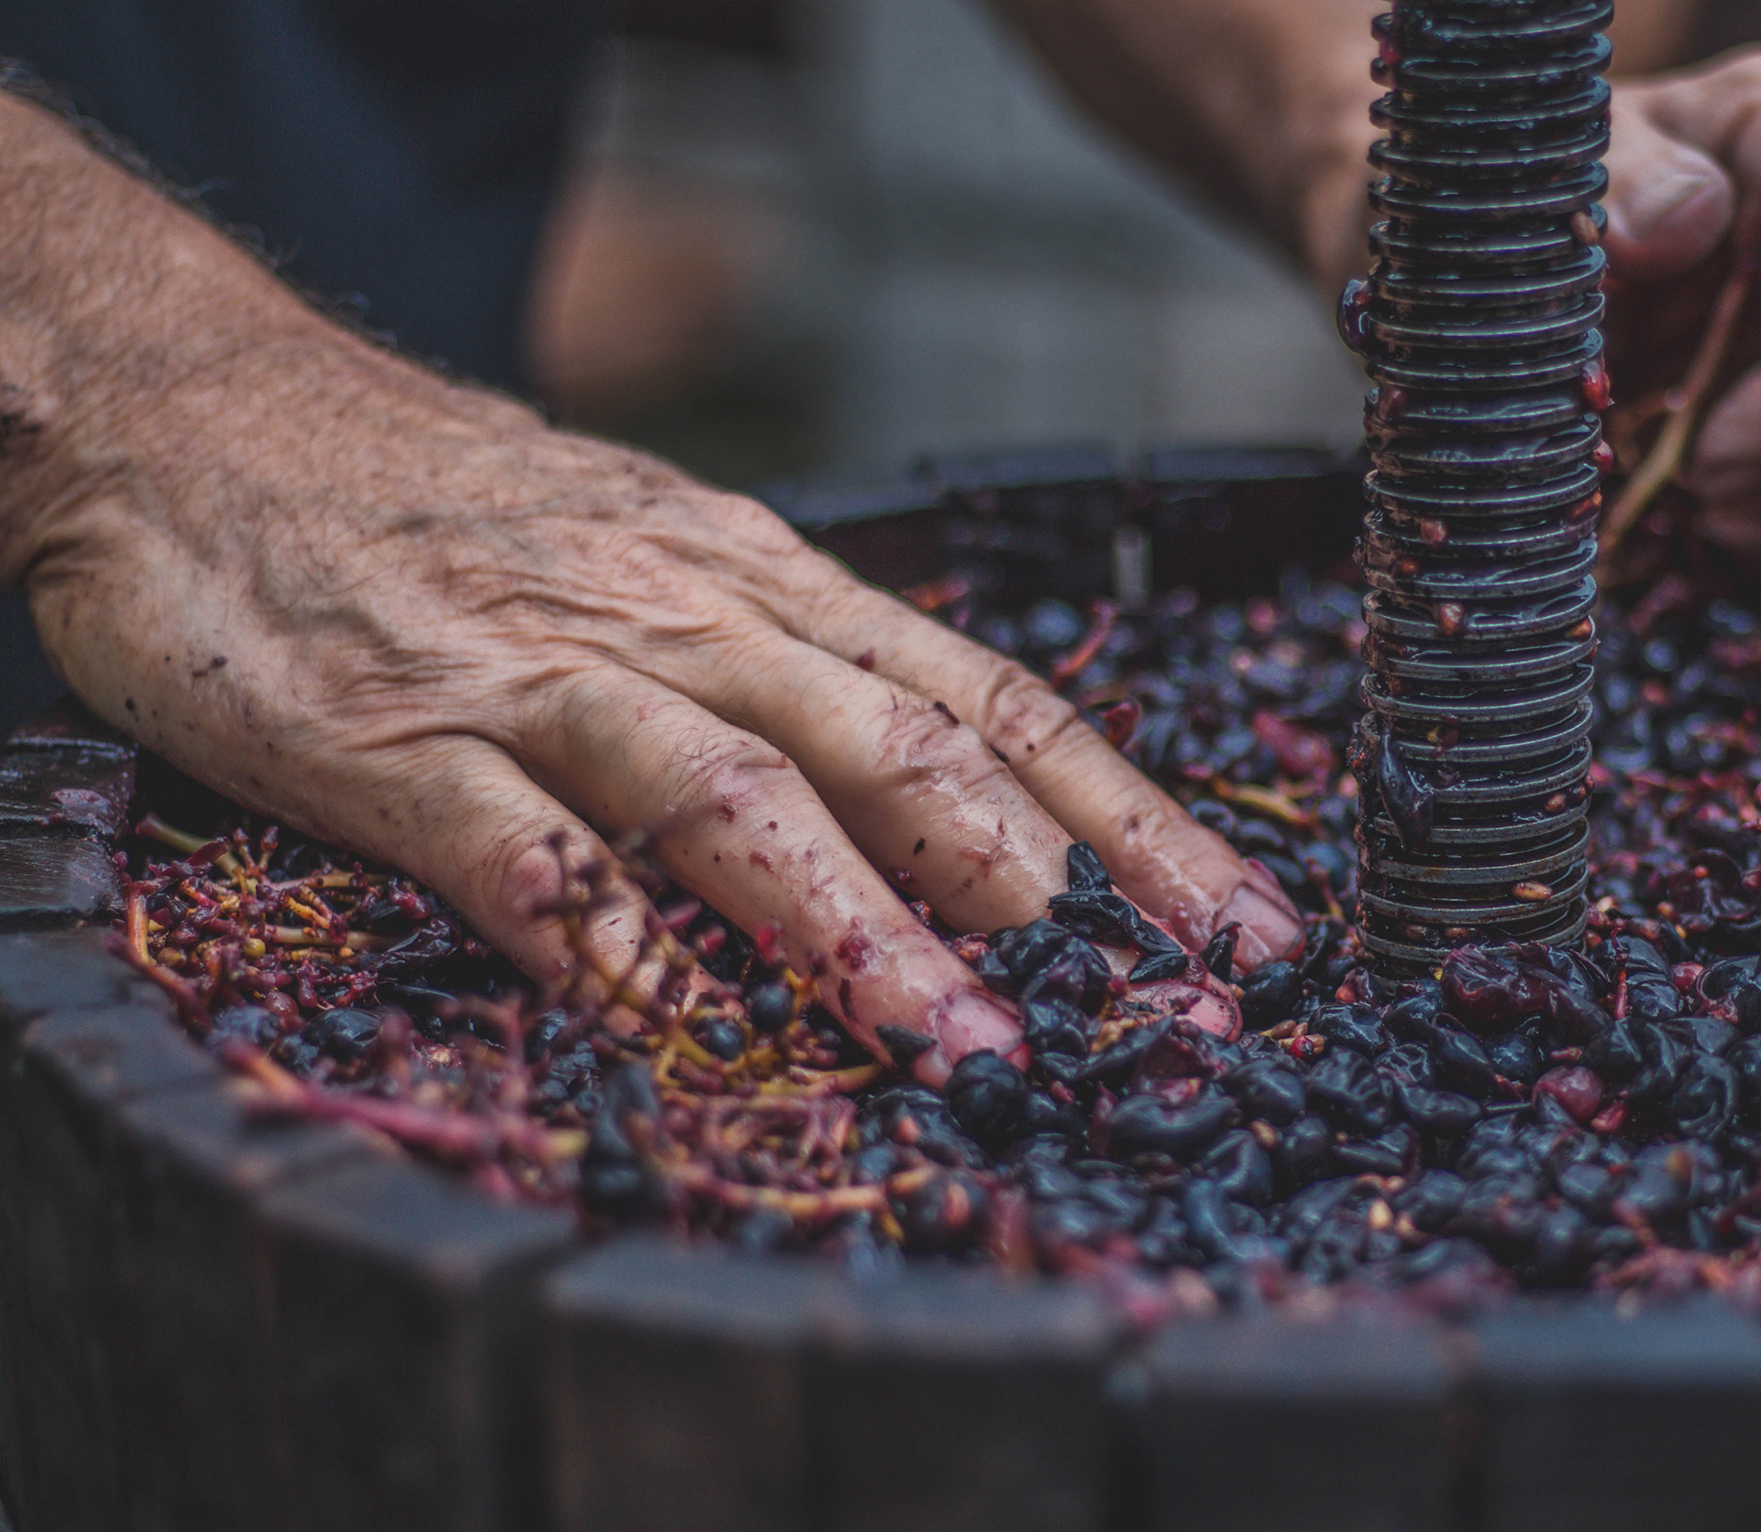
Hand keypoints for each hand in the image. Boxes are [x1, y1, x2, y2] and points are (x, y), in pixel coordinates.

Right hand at [13, 339, 1301, 1082]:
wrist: (205, 409)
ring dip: (852, 918)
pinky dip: (596, 933)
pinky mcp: (395, 736)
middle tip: (1134, 1004)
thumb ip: (795, 674)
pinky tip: (662, 1019)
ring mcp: (542, 675)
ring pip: (730, 790)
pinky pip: (514, 845)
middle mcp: (687, 619)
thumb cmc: (459, 508)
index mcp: (767, 583)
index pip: (990, 697)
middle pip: (896, 741)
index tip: (1238, 925)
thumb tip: (971, 811)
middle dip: (1027, 875)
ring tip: (953, 1038)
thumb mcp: (664, 559)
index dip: (1127, 814)